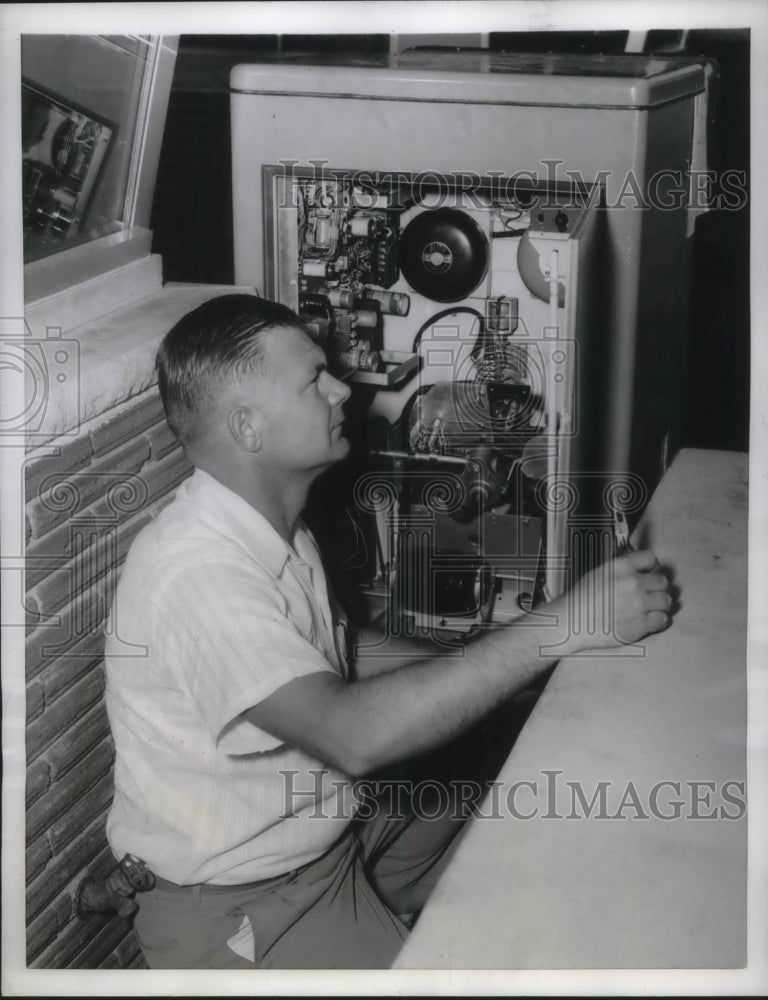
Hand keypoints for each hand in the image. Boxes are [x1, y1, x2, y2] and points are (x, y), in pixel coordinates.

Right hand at [548, 549, 671, 654]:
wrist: (570, 623)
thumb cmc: (580, 599)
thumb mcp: (598, 573)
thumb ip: (621, 570)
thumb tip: (638, 569)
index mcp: (621, 567)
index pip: (650, 558)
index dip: (651, 567)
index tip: (649, 574)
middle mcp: (633, 583)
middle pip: (662, 581)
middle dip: (656, 588)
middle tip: (649, 594)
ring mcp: (638, 604)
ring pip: (666, 600)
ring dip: (660, 604)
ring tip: (650, 608)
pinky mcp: (640, 625)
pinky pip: (663, 620)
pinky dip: (659, 620)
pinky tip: (649, 621)